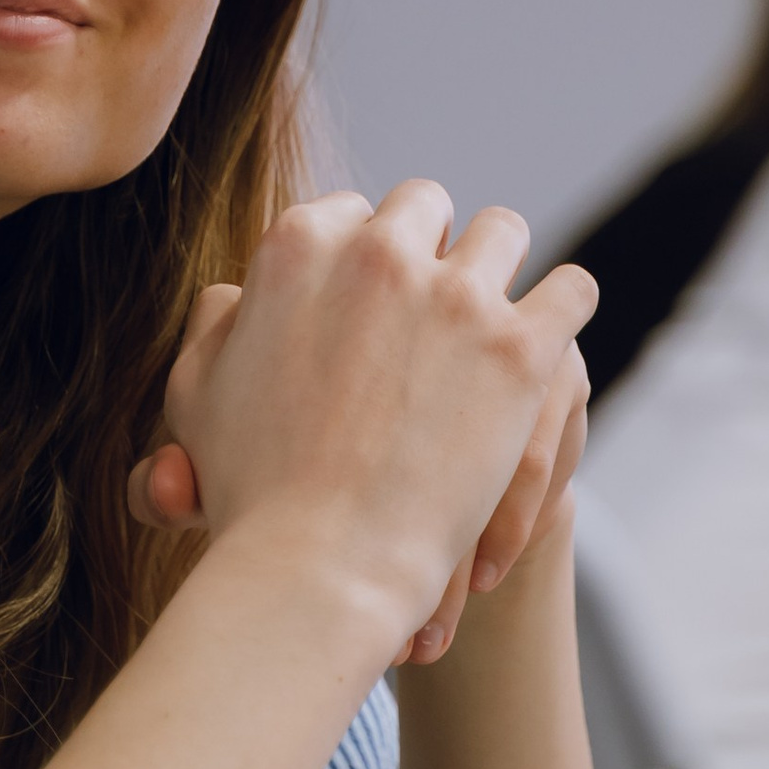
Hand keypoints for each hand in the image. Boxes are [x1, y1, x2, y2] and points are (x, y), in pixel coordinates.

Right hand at [125, 184, 595, 659]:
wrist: (321, 562)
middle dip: (430, 245)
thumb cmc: (249, 490)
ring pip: (502, 232)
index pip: (350, 213)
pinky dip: (564, 308)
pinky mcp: (521, 346)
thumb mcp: (197, 392)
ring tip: (496, 311)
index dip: (365, 254)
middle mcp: (379, 251)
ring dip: (498, 266)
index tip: (377, 295)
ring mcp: (456, 295)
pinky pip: (572, 290)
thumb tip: (238, 292)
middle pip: (424, 206)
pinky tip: (551, 332)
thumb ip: (216, 325)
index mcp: (299, 246)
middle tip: (435, 299)